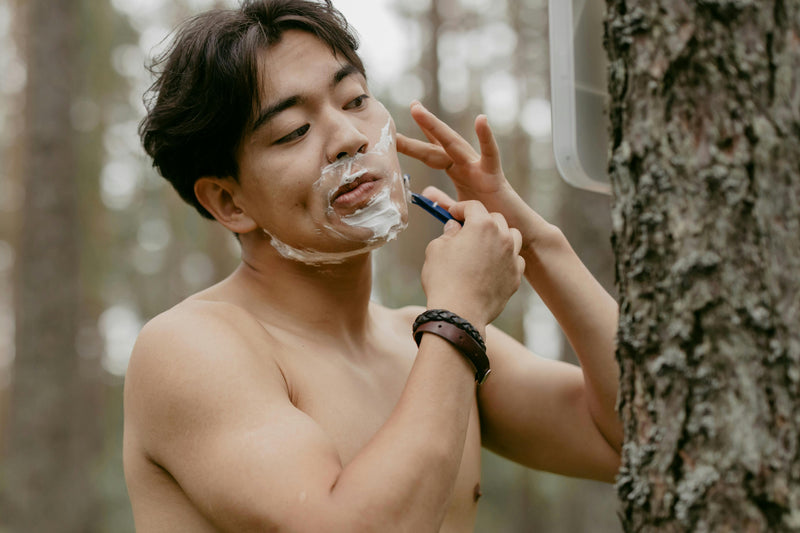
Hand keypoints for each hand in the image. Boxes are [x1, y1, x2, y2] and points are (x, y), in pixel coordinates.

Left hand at [397, 102, 547, 250]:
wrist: (514, 233)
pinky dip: (486, 137)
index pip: (433, 154)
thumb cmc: (489, 220)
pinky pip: (490, 154)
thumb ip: (443, 200)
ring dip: (434, 127)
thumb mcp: (459, 210)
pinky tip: (481, 120)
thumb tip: (426, 192)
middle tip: (411, 106)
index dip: (415, 143)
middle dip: (423, 127)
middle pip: (438, 146)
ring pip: (454, 144)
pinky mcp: (493, 176)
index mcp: (458, 172)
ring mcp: (479, 168)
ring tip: (418, 111)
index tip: (397, 131)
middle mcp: (466, 166)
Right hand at [421, 201, 524, 330]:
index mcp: (482, 225)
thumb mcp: (436, 249)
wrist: (459, 313)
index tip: (453, 214)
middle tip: (467, 231)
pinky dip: (506, 258)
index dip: (460, 208)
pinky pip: (515, 260)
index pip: (473, 206)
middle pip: (495, 219)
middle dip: (481, 221)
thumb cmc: (444, 280)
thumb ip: (448, 233)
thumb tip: (455, 228)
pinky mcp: (515, 277)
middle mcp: (502, 237)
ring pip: (512, 237)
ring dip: (500, 237)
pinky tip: (492, 266)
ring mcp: (512, 258)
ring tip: (485, 246)